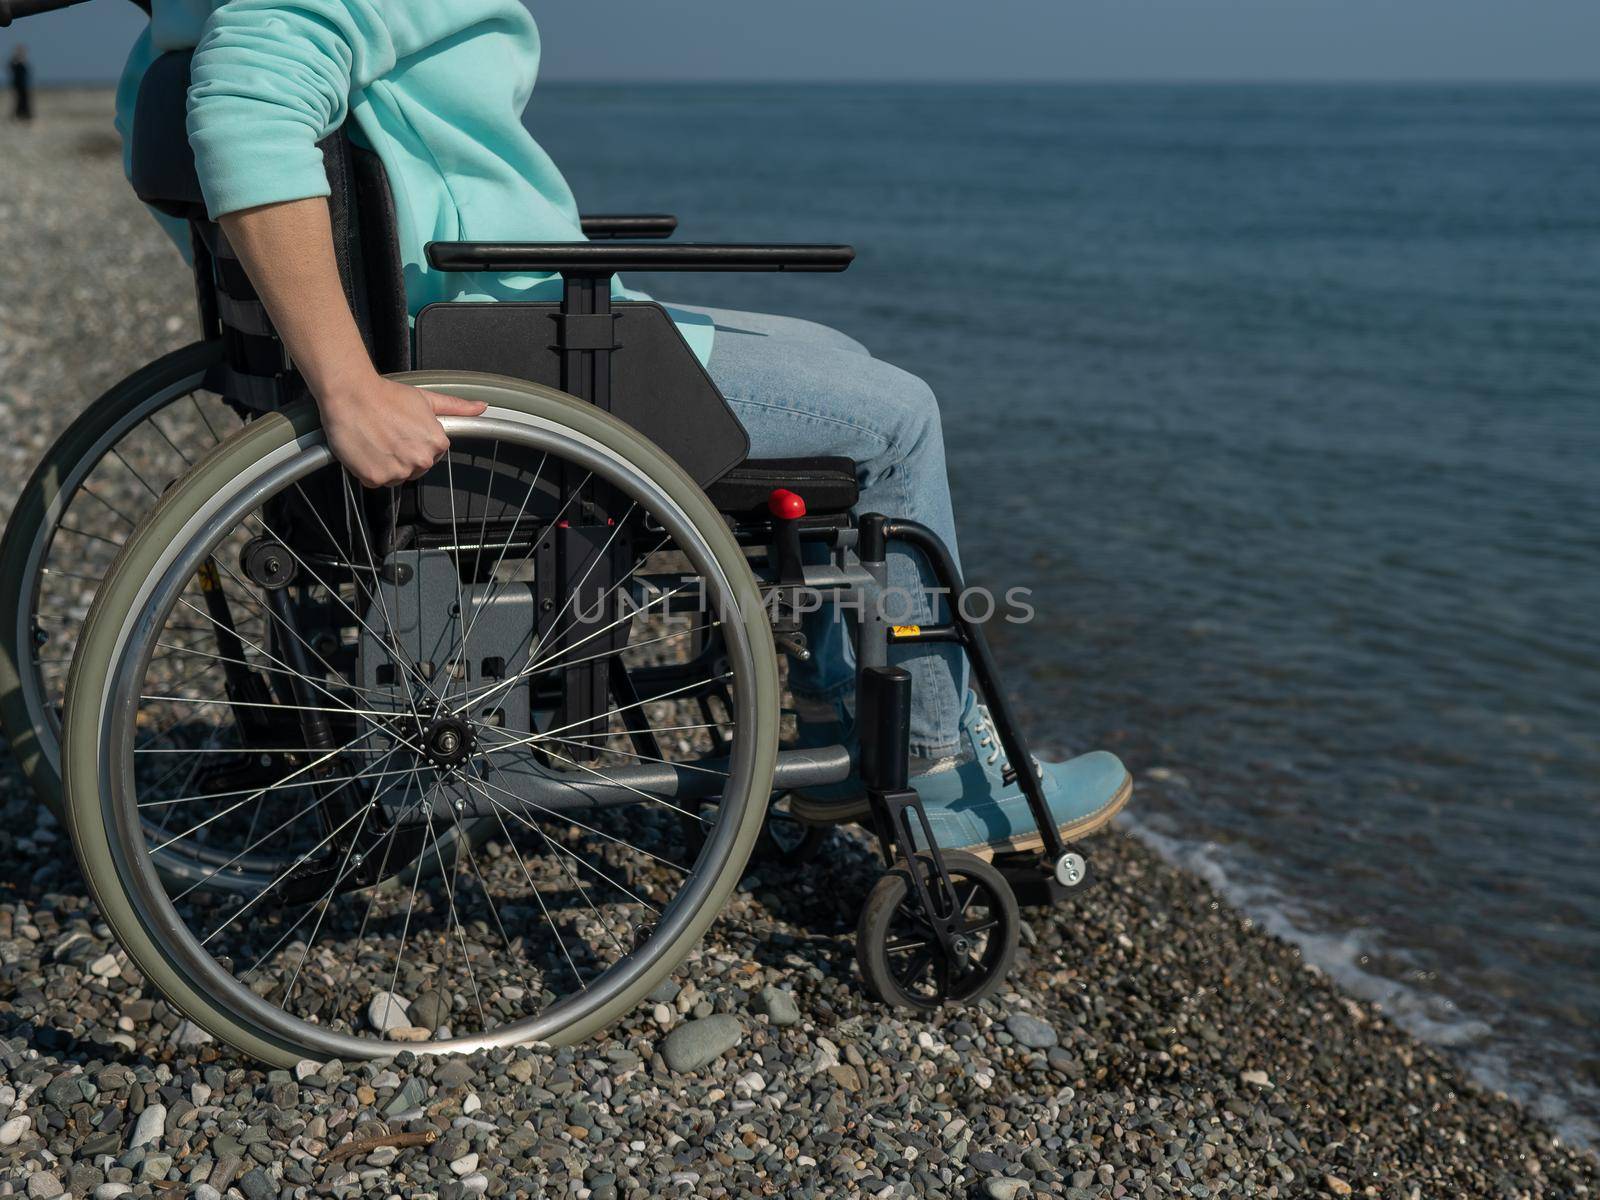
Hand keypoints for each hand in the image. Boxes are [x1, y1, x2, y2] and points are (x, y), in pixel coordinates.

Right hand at [316, 373, 487, 488]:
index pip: (431, 455)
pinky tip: (365, 449)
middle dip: (402, 456)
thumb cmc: (387, 395)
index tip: (403, 432)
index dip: (415, 443)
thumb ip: (456, 406)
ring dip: (386, 465)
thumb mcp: (427, 399)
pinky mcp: (375, 478)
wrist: (352, 395)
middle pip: (414, 468)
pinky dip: (369, 469)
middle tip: (387, 435)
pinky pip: (375, 480)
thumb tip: (483, 407)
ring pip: (395, 476)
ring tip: (375, 440)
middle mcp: (421, 461)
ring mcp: (398, 471)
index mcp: (437, 444)